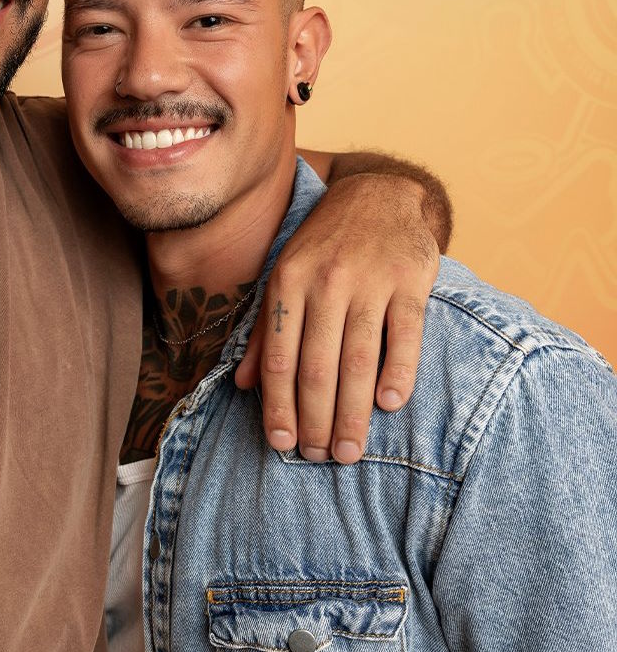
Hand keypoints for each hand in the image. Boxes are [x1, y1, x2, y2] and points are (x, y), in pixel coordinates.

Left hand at [235, 173, 438, 462]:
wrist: (378, 194)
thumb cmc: (324, 245)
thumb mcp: (284, 275)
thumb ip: (265, 330)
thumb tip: (240, 384)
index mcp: (286, 283)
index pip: (280, 358)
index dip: (278, 406)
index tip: (281, 445)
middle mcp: (325, 282)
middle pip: (317, 367)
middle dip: (316, 420)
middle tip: (320, 457)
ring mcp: (369, 280)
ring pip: (358, 359)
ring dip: (353, 413)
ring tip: (350, 450)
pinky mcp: (411, 279)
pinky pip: (404, 334)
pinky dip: (398, 372)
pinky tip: (389, 404)